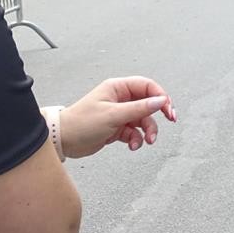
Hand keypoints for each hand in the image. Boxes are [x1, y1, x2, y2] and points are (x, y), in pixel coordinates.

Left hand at [59, 76, 176, 158]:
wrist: (63, 141)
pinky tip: (132, 145)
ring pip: (142, 120)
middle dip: (156, 116)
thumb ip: (139, 108)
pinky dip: (136, 139)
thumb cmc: (82, 122)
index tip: (168, 110)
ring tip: (147, 141)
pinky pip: (134, 132)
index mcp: (118, 88)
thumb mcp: (113, 114)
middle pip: (148, 104)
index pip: (147, 86)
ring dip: (147, 131)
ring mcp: (119, 114)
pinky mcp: (116, 128)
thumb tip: (160, 101)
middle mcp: (120, 98)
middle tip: (170, 122)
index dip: (160, 96)